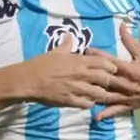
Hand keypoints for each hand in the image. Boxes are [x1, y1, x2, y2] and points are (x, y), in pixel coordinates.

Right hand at [21, 34, 137, 109]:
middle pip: (105, 78)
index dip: (110, 66)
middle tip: (108, 83)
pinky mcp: (70, 101)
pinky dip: (90, 103)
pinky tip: (88, 101)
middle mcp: (80, 74)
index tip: (112, 68)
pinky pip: (87, 104)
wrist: (28, 80)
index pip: (103, 62)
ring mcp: (76, 89)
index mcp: (78, 61)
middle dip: (109, 81)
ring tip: (99, 94)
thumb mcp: (55, 52)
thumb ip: (66, 44)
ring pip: (98, 93)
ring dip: (101, 94)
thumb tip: (70, 35)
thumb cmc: (40, 64)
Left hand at [88, 23, 139, 120]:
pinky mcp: (129, 106)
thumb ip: (130, 41)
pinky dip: (106, 114)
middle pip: (108, 80)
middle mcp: (129, 85)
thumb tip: (121, 25)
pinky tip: (95, 117)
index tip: (87, 51)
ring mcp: (128, 97)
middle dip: (93, 75)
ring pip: (109, 96)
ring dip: (95, 94)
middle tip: (79, 69)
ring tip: (80, 92)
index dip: (99, 57)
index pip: (112, 63)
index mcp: (132, 70)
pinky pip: (117, 110)